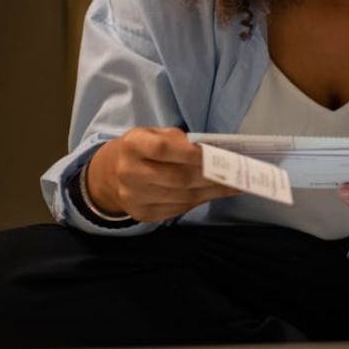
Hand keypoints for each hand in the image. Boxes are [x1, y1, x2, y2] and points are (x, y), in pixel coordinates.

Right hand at [87, 126, 242, 221]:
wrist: (110, 174)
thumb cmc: (144, 149)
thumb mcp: (155, 134)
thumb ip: (180, 140)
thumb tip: (214, 152)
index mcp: (132, 145)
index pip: (163, 149)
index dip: (193, 154)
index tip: (218, 154)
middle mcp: (129, 173)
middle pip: (178, 178)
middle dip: (212, 176)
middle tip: (238, 173)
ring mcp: (134, 197)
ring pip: (183, 197)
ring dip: (213, 191)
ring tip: (235, 184)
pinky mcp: (142, 214)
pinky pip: (178, 209)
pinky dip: (201, 201)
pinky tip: (216, 193)